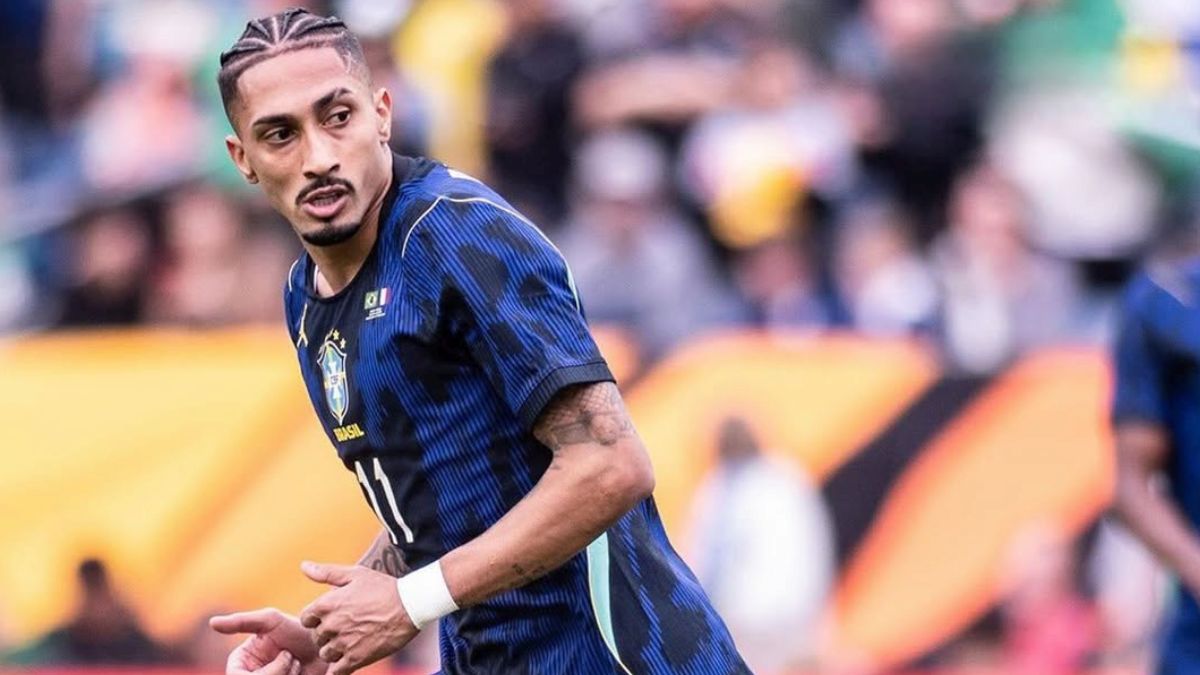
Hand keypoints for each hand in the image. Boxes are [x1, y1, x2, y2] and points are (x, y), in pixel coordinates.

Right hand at [210, 608, 325, 674]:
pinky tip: (302, 673)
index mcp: (239, 663)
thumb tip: (212, 622)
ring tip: (298, 664)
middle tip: (294, 658)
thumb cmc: (298, 630)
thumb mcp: (271, 620)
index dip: (263, 672)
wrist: (326, 646)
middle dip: (280, 673)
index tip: (286, 655)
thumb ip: (242, 621)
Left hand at [299, 561, 418, 674]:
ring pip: (325, 654)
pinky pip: (336, 671)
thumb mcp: (355, 574)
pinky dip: (338, 668)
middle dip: (327, 634)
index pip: (306, 619)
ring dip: (334, 650)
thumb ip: (326, 573)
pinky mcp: (356, 658)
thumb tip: (304, 566)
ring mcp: (343, 643)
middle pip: (316, 637)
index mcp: (327, 604)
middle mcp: (332, 625)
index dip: (316, 619)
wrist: (410, 606)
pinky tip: (348, 660)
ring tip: (350, 642)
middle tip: (345, 628)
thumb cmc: (383, 587)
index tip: (330, 617)